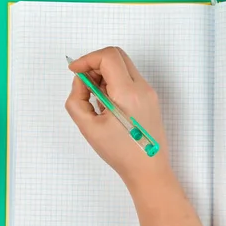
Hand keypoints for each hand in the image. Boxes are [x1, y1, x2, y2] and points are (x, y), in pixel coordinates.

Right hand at [65, 47, 170, 186]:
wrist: (148, 170)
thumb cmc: (121, 153)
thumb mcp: (89, 127)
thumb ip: (77, 100)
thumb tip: (81, 82)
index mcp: (128, 93)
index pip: (108, 57)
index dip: (87, 59)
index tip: (74, 70)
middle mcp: (142, 88)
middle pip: (117, 56)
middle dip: (96, 64)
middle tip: (84, 83)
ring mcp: (149, 93)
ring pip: (124, 67)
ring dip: (105, 74)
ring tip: (97, 100)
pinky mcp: (150, 99)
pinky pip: (130, 80)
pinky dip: (115, 84)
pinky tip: (108, 106)